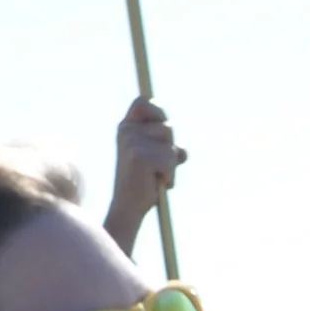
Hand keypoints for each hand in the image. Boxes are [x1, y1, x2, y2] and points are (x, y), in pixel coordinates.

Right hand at [103, 97, 183, 254]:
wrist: (128, 208)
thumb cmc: (143, 185)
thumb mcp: (153, 160)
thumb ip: (164, 148)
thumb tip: (183, 152)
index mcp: (126, 127)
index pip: (143, 102)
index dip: (157, 110)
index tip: (161, 124)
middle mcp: (127, 131)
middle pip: (167, 127)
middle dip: (170, 148)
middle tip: (158, 167)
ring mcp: (132, 142)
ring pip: (171, 146)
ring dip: (171, 165)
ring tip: (156, 177)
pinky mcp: (140, 157)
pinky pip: (170, 161)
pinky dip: (169, 176)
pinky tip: (156, 184)